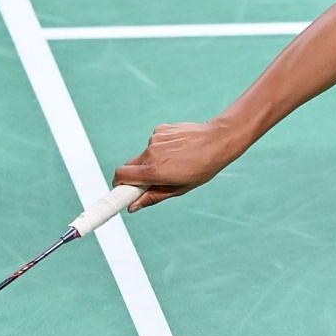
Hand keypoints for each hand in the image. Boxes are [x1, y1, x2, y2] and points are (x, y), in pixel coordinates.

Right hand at [114, 119, 244, 212]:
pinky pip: (154, 142)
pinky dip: (161, 148)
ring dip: (152, 161)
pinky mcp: (160, 129)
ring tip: (175, 162)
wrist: (218, 140)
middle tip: (151, 180)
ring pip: (144, 154)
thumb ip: (153, 197)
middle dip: (135, 175)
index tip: (120, 191)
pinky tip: (178, 149)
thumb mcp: (179, 189)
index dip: (118, 185)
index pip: (120, 176)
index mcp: (154, 171)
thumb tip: (132, 207)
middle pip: (129, 166)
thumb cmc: (202, 168)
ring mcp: (154, 139)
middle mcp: (150, 154)